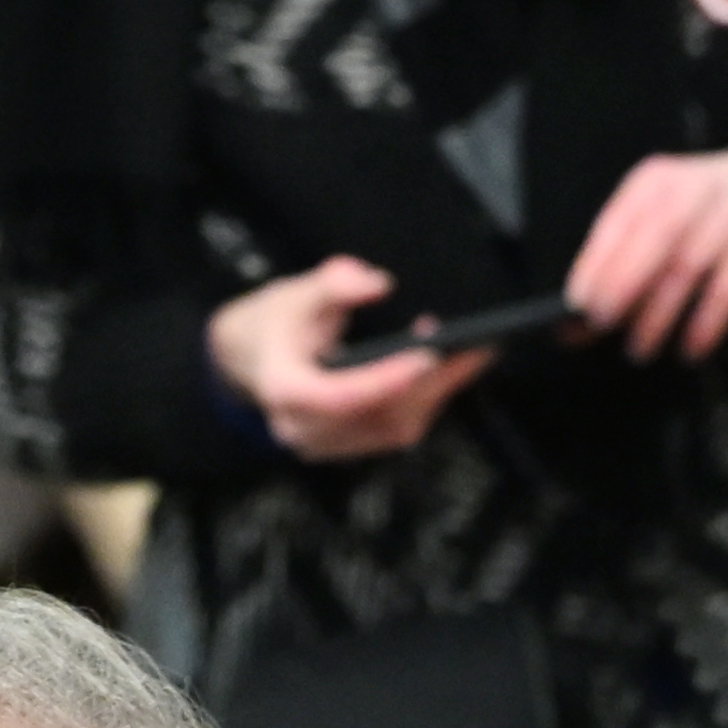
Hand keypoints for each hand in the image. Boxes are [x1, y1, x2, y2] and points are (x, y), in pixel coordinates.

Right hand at [207, 255, 503, 464]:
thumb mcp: (295, 292)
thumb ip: (333, 283)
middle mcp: (303, 427)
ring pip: (393, 429)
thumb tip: (376, 284)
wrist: (254, 358)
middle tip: (473, 347)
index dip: (383, 381)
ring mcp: (326, 443)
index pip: (335, 397)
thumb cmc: (276, 325)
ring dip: (436, 392)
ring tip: (471, 351)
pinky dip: (426, 401)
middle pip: (377, 417)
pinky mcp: (349, 444)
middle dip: (430, 384)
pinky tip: (449, 370)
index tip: (426, 354)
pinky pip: (395, 430)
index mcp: (284, 390)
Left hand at [566, 141, 727, 362]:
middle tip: (603, 325)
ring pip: (688, 267)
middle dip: (623, 287)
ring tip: (641, 347)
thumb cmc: (710, 206)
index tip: (577, 307)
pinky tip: (693, 345)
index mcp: (657, 181)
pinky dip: (707, 321)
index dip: (594, 267)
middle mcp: (695, 188)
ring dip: (659, 314)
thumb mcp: (666, 212)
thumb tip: (578, 317)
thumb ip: (625, 259)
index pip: (618, 223)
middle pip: (654, 239)